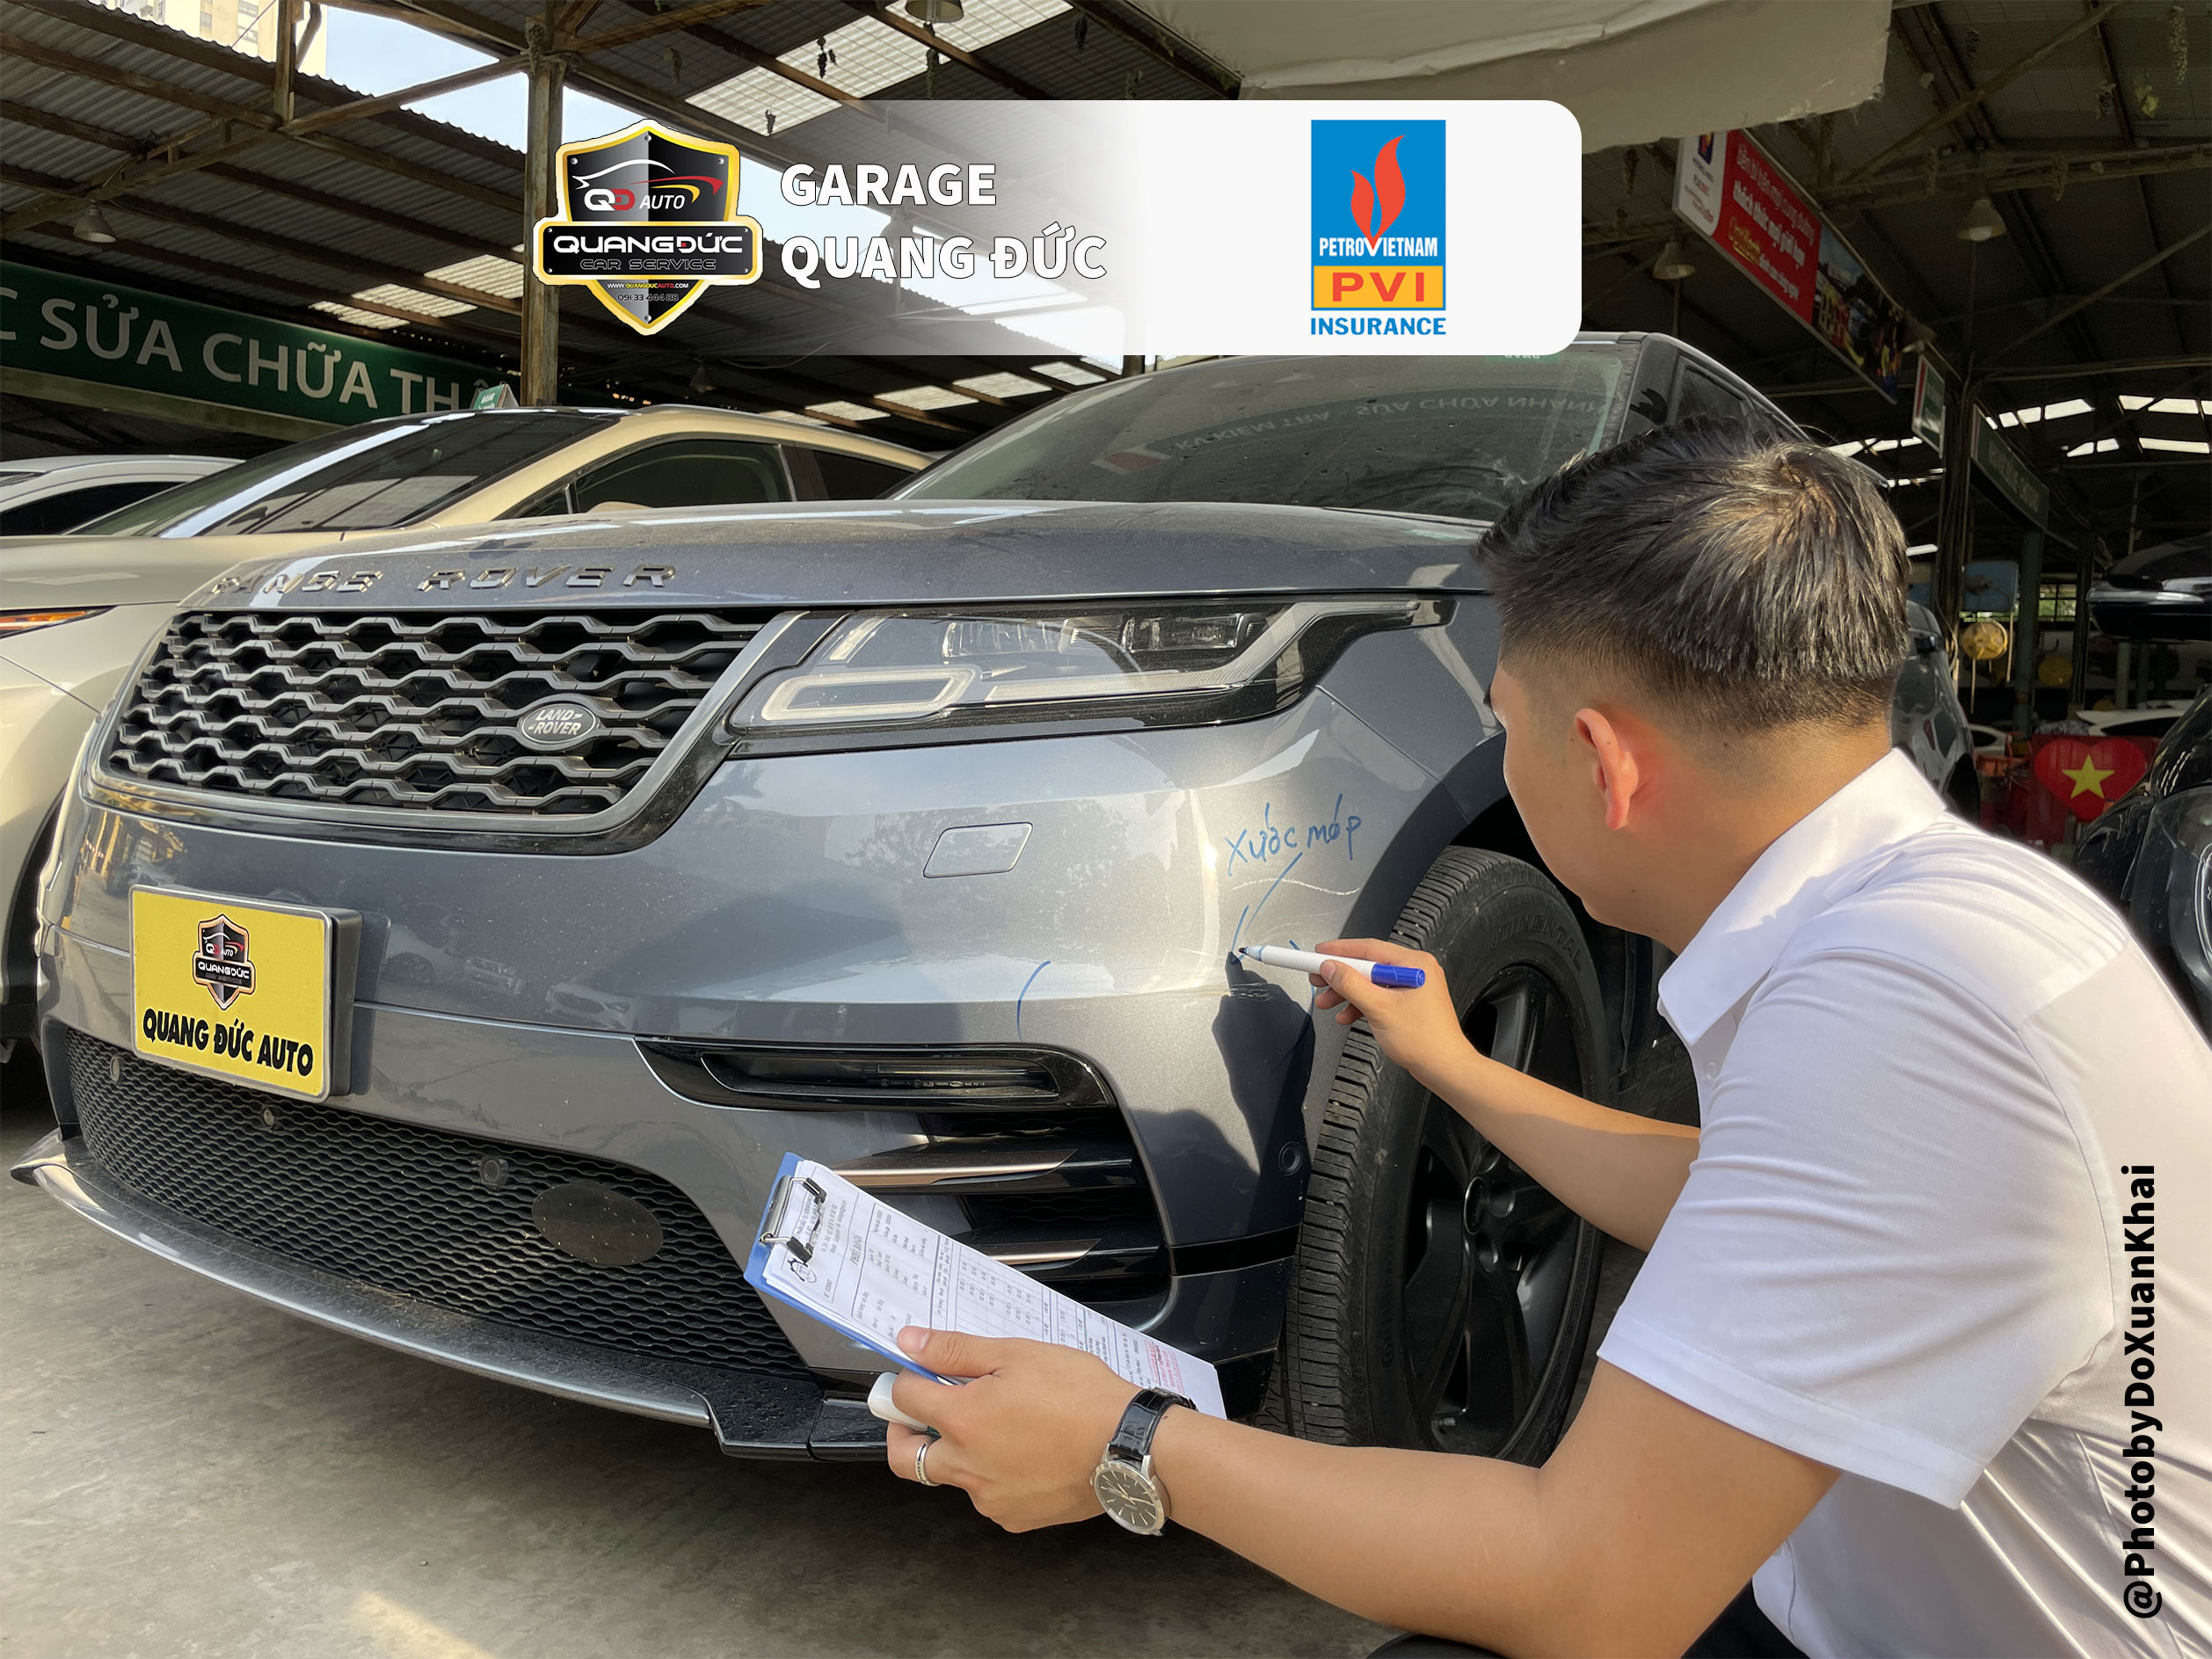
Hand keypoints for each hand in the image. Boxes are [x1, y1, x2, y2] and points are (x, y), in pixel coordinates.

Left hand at [885, 1327, 1138, 1531]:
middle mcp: (967, 1466)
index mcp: (963, 1420)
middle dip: (903, 1434)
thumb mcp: (1018, 1355)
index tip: (918, 1375)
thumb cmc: (1080, 1395)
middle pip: (905, 1458)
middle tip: (922, 1415)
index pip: (904, 1399)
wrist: (1130, 1447)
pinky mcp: (1015, 1517)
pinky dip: (995, 1476)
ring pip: (952, 1477)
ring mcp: (990, 1498)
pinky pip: (988, 1496)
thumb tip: (909, 1341)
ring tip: (1000, 1428)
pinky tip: (1027, 1454)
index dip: (907, 1380)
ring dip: (959, 1454)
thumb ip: (956, 1351)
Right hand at [1309, 938, 1469, 1083]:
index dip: (1339, 951)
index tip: (1317, 954)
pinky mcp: (1408, 1002)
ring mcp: (1412, 986)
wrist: (1444, 1068)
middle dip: (1340, 976)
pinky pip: (1378, 996)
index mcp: (1414, 964)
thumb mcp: (1379, 1009)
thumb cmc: (1425, 1041)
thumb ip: (1352, 985)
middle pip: (1368, 965)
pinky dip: (1361, 1004)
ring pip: (1370, 982)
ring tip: (1327, 1002)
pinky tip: (1346, 1015)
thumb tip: (1331, 968)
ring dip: (1347, 993)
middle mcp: (1415, 970)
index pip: (1369, 948)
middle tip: (1318, 979)